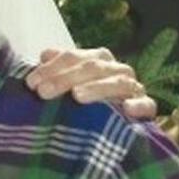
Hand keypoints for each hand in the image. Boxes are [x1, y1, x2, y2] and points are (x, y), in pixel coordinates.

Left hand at [25, 47, 155, 119]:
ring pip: (117, 82)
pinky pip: (146, 104)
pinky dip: (138, 105)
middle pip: (92, 68)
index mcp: (96, 58)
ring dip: (97, 88)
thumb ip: (55, 69)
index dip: (50, 68)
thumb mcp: (65, 84)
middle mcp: (116, 68)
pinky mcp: (146, 106)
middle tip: (43, 92)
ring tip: (77, 96)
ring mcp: (133, 87)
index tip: (31, 83)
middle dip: (65, 78)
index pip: (72, 57)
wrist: (114, 124)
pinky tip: (126, 109)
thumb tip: (45, 55)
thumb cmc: (82, 100)